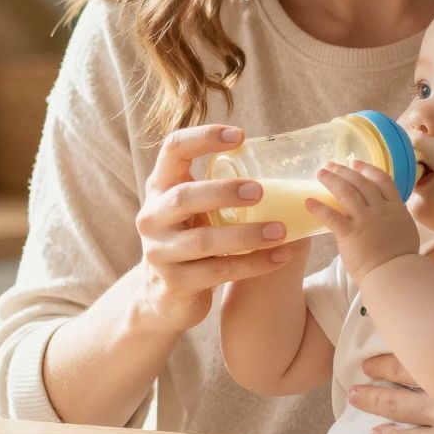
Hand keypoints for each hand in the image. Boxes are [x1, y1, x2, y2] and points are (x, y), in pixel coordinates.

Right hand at [132, 124, 299, 334]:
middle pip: (183, 197)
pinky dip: (253, 264)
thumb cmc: (189, 242)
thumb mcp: (193, 211)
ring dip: (246, 235)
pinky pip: (218, 271)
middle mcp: (152, 217)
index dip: (203, 137)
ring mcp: (159, 252)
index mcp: (159, 188)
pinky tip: (280, 257)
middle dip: (223, 192)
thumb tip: (278, 165)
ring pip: (203, 241)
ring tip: (279, 231)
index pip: (172, 150)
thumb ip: (215, 190)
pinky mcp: (174, 283)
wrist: (163, 298)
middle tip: (259, 190)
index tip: (240, 135)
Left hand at [306, 160, 419, 280]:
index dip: (367, 168)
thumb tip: (383, 216)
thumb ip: (393, 219)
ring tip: (320, 173)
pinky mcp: (350, 233)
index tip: (355, 162)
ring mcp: (365, 220)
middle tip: (331, 165)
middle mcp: (381, 210)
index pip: (382, 180)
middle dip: (344, 171)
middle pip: (361, 182)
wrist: (395, 274)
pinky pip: (331, 216)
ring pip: (346, 192)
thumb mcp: (404, 230)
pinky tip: (308, 202)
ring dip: (332, 180)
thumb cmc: (401, 259)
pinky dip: (318, 207)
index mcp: (396, 208)